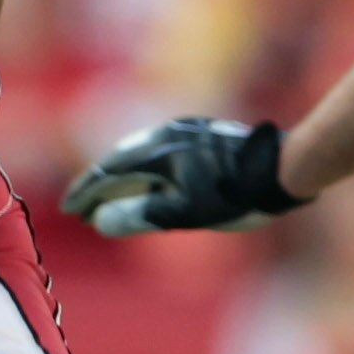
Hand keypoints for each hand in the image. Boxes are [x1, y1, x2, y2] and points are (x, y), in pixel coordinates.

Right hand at [65, 117, 301, 235]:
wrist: (283, 168)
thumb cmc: (236, 196)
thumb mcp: (185, 213)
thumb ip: (141, 216)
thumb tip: (101, 222)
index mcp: (157, 152)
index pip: (109, 173)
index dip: (86, 193)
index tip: (70, 210)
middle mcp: (167, 134)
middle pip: (120, 158)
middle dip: (98, 183)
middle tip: (82, 205)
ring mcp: (186, 131)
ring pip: (141, 151)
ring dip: (120, 174)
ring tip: (110, 194)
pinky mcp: (203, 133)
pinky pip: (160, 148)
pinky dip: (143, 166)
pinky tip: (151, 179)